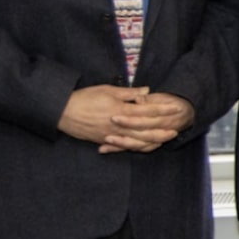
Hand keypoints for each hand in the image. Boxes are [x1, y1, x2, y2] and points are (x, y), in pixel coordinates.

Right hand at [59, 86, 193, 153]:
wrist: (62, 111)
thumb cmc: (84, 97)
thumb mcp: (107, 90)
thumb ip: (128, 93)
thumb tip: (146, 91)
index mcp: (121, 109)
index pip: (147, 110)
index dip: (163, 109)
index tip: (175, 108)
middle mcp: (119, 124)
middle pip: (145, 129)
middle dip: (162, 129)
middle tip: (176, 129)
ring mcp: (112, 135)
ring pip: (137, 140)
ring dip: (152, 140)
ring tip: (164, 140)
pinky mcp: (104, 140)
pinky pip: (123, 146)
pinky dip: (135, 147)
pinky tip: (144, 148)